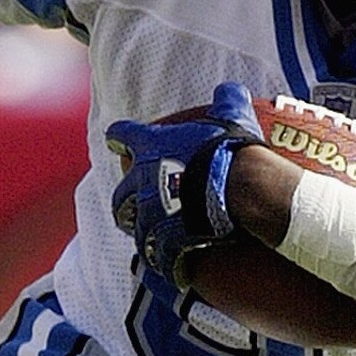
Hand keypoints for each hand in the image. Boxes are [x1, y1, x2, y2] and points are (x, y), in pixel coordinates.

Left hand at [107, 80, 263, 283]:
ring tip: (151, 241)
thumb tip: (231, 90)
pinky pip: (159, 255)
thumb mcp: (232, 116)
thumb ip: (227, 101)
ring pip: (136, 230)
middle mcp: (142, 183)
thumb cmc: (231, 150)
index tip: (116, 140)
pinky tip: (171, 265)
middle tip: (131, 208)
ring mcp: (151, 215)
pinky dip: (164, 261)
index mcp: (151, 148)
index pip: (122, 135)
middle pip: (121, 197)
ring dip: (143, 234)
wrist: (239, 189)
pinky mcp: (165, 240)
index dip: (119, 137)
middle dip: (125, 203)